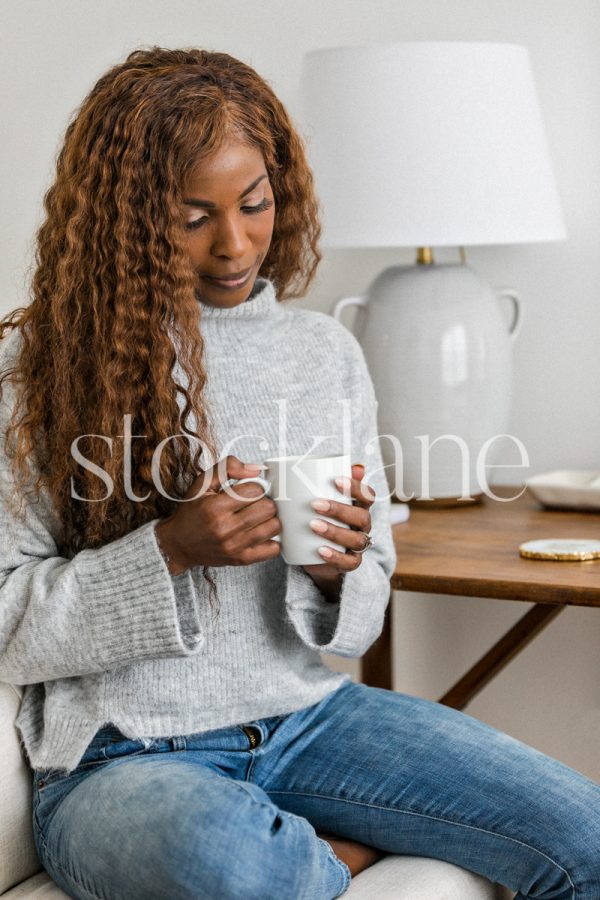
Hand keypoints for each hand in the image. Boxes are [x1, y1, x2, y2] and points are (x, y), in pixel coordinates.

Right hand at [155, 455, 280, 574]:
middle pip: (268, 508)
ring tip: (257, 517)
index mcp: (216, 507)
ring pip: (274, 526)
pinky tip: (260, 532)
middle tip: (253, 503)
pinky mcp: (242, 559)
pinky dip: (271, 539)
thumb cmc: (191, 513)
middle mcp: (226, 528)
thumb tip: (255, 469)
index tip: (247, 491)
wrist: (178, 544)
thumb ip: (227, 468)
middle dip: (264, 501)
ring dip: (269, 519)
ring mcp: (236, 546)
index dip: (254, 487)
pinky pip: (273, 549)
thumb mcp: (202, 483)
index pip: (255, 490)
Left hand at [302, 463, 374, 594]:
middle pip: (362, 517)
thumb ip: (325, 480)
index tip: (335, 480)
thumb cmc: (318, 518)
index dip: (356, 487)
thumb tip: (344, 464)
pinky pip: (350, 562)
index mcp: (358, 507)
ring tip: (313, 525)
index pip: (367, 495)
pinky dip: (335, 556)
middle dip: (339, 509)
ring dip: (335, 531)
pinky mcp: (350, 563)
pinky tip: (320, 550)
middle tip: (315, 504)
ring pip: (357, 539)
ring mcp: (358, 545)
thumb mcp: (319, 498)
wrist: (313, 554)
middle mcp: (362, 526)